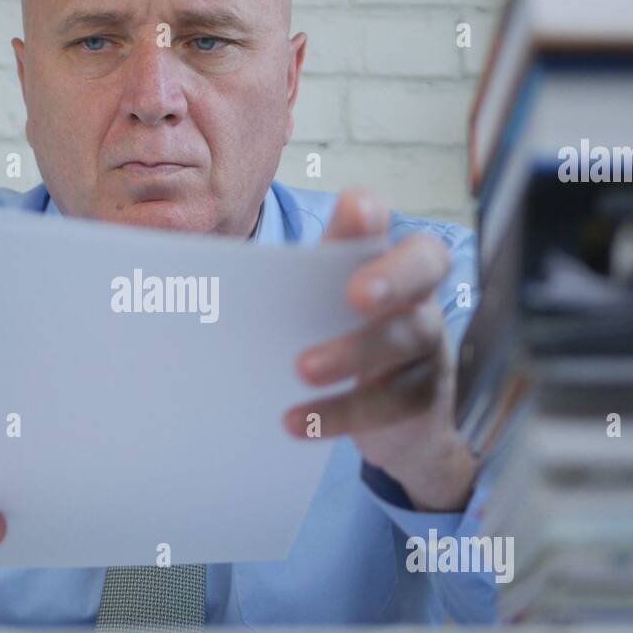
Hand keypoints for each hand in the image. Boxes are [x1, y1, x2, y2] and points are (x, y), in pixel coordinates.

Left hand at [284, 189, 476, 511]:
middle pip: (425, 268)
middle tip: (357, 295)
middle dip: (393, 276)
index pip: (383, 224)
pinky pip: (393, 401)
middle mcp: (418, 292)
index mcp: (383, 258)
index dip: (374, 216)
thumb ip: (285, 285)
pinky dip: (341, 413)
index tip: (354, 210)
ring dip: (353, 352)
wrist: (399, 423)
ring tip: (302, 369)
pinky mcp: (426, 394)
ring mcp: (430, 342)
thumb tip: (201, 283)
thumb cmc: (346, 343)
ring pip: (407, 337)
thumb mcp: (319, 308)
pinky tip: (297, 421)